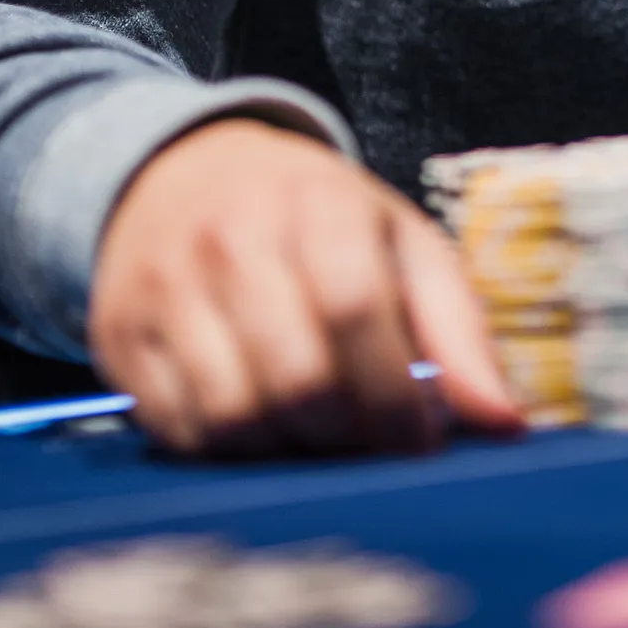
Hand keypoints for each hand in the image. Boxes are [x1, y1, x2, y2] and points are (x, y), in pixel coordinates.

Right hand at [89, 119, 523, 455]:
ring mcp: (166, 289)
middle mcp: (231, 240)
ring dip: (289, 453)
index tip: (421, 444)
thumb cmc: (313, 219)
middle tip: (368, 446)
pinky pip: (179, 431)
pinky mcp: (120, 337)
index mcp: (316, 204)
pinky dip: (229, 453)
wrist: (178, 173)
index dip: (396, 396)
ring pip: (235, 417)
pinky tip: (259, 432)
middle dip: (347, 436)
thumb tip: (506, 425)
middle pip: (297, 378)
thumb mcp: (399, 242)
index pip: (355, 312)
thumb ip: (458, 329)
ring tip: (317, 439)